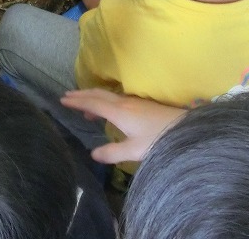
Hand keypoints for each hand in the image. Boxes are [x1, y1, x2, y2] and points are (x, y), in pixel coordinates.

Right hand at [61, 88, 185, 162]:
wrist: (186, 129)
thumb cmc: (159, 140)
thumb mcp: (134, 151)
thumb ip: (112, 152)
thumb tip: (92, 153)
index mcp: (119, 112)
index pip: (92, 103)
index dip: (77, 101)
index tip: (62, 100)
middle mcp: (124, 103)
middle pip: (99, 95)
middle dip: (82, 95)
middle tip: (67, 97)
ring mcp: (134, 102)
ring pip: (108, 96)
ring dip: (93, 98)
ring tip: (84, 108)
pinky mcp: (143, 105)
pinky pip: (116, 99)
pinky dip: (105, 101)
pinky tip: (109, 112)